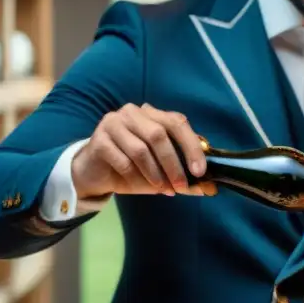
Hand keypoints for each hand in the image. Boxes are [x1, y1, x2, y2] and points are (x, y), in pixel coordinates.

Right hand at [72, 103, 217, 199]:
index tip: (200, 171)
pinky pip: (123, 161)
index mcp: (153, 114)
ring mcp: (114, 123)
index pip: (177, 122)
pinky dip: (136, 177)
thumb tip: (209, 188)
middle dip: (174, 164)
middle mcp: (133, 113)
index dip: (191, 146)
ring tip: (164, 189)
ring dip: (156, 173)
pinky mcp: (99, 140)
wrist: (95, 173)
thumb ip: (183, 175)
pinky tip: (141, 186)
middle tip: (182, 186)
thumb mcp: (161, 171)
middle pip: (159, 135)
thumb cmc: (133, 168)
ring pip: (141, 149)